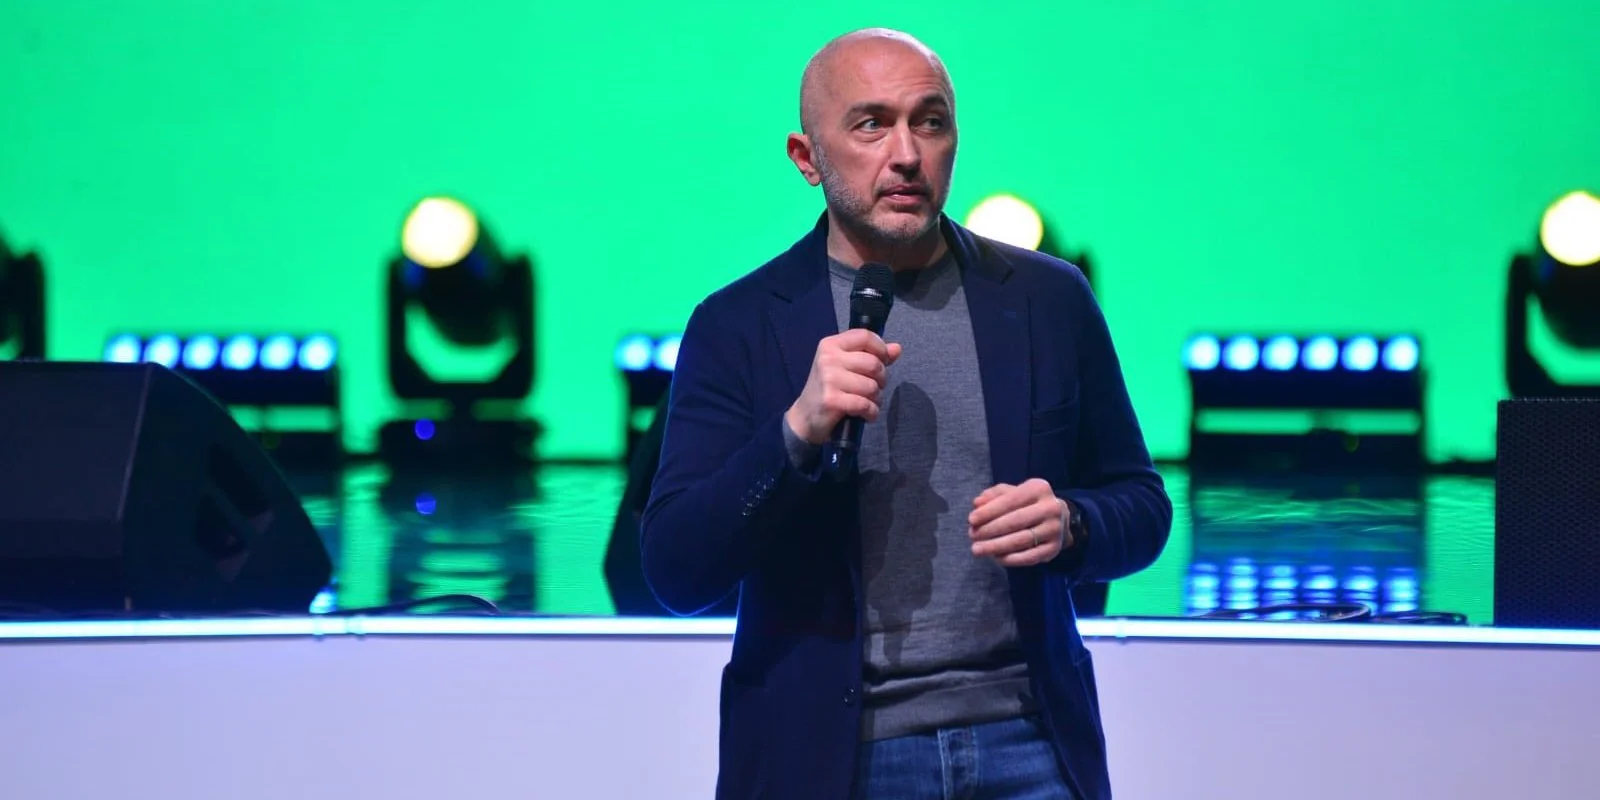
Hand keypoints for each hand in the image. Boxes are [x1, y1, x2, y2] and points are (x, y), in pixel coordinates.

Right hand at [785, 328, 902, 444]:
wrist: (805, 417)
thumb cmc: (829, 388)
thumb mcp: (846, 367)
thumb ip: (872, 355)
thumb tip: (897, 348)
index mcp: (830, 345)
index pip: (865, 336)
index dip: (881, 349)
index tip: (883, 361)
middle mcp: (828, 358)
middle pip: (873, 363)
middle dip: (881, 379)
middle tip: (874, 388)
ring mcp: (828, 379)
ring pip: (871, 386)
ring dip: (876, 398)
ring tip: (868, 402)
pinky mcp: (831, 400)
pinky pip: (865, 404)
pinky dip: (871, 412)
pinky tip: (865, 414)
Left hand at [968, 479, 1069, 566]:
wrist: (1058, 519)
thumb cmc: (1027, 504)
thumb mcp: (1012, 493)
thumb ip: (993, 496)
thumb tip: (977, 503)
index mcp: (1039, 489)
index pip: (1010, 500)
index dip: (989, 511)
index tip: (971, 520)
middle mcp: (1051, 508)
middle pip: (1015, 521)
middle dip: (990, 530)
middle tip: (972, 535)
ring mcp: (1054, 529)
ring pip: (1021, 540)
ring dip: (996, 546)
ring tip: (977, 549)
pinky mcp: (1054, 548)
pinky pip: (1029, 557)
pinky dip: (1010, 559)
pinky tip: (995, 558)